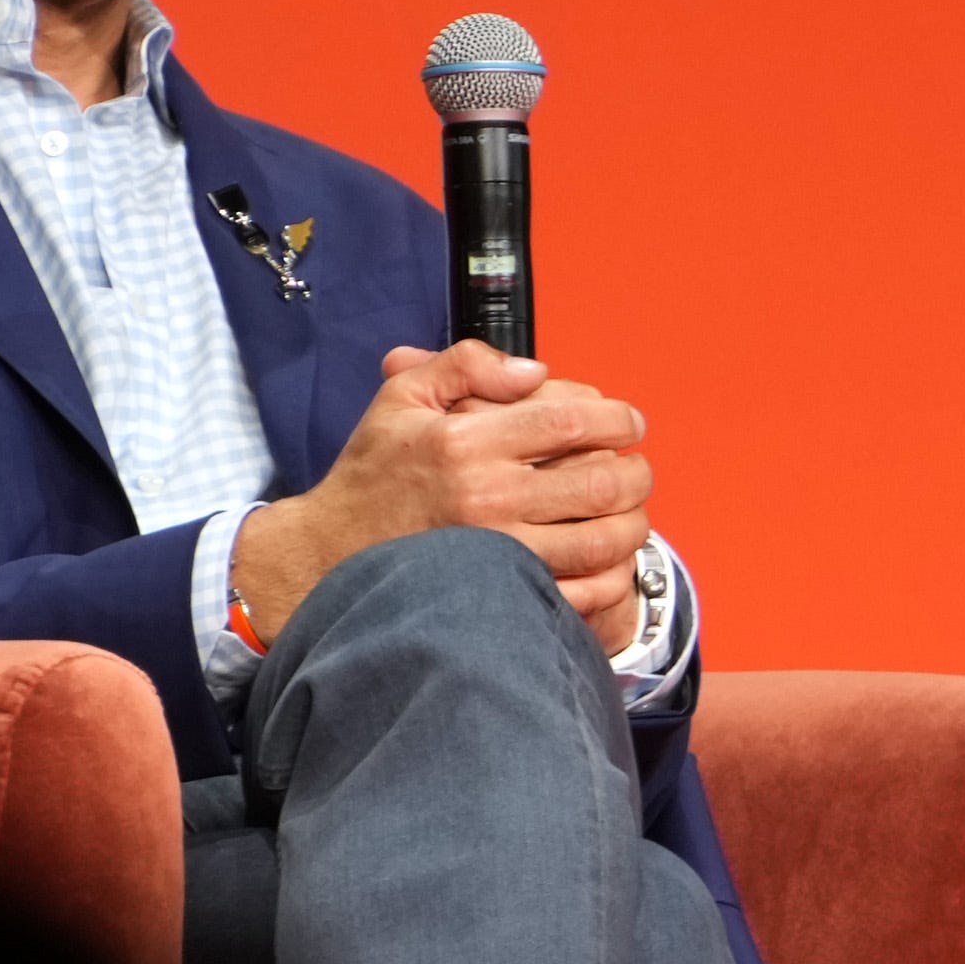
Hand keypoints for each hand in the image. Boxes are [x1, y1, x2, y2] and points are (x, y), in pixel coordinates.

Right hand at [229, 339, 652, 644]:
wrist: (328, 554)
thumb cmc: (371, 475)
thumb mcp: (402, 398)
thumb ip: (466, 365)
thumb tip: (535, 371)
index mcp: (467, 441)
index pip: (570, 420)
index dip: (616, 417)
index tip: (628, 422)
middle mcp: (486, 496)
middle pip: (600, 481)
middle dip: (635, 473)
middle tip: (636, 470)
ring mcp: (496, 553)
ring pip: (601, 540)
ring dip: (631, 524)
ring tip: (629, 514)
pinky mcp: (498, 598)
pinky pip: (580, 592)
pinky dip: (609, 577)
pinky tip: (607, 562)